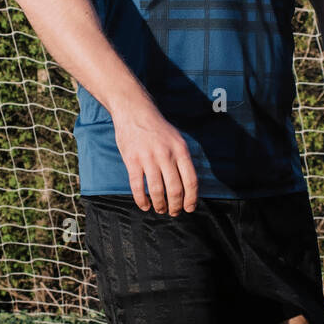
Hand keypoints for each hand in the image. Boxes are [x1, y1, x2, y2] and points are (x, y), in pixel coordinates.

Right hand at [112, 99, 198, 214]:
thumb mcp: (177, 138)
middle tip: (174, 212)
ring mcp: (148, 158)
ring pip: (157, 191)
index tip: (189, 208)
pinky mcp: (132, 160)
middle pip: (175, 189)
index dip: (191, 198)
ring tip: (160, 209)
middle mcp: (166, 154)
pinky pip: (138, 187)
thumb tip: (189, 186)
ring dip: (160, 205)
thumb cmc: (157, 128)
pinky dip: (142, 200)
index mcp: (180, 150)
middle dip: (176, 206)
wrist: (134, 111)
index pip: (191, 180)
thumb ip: (182, 159)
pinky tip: (145, 205)